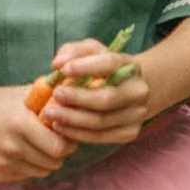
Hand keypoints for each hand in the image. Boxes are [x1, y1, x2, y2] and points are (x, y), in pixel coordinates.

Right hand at [0, 83, 78, 187]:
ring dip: (43, 161)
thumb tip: (79, 99)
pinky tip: (20, 153)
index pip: (60, 147)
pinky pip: (24, 176)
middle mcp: (12, 146)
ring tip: (36, 146)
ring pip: (40, 172)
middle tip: (53, 142)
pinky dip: (27, 167)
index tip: (64, 134)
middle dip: (57, 153)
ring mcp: (3, 163)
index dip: (67, 142)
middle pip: (53, 163)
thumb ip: (50, 98)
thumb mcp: (22, 95)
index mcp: (21, 124)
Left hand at [36, 35, 153, 153]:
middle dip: (77, 98)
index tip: (64, 70)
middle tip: (55, 95)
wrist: (126, 91)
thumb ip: (72, 52)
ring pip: (101, 121)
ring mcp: (137, 114)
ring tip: (51, 113)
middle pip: (106, 99)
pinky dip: (77, 134)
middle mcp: (138, 90)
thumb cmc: (100, 68)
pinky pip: (100, 137)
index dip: (86, 67)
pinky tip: (60, 126)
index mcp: (129, 65)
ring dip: (72, 119)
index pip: (110, 64)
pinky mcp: (130, 132)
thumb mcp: (88, 52)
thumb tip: (58, 64)